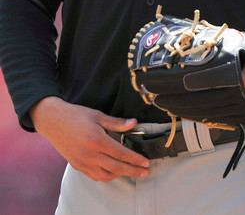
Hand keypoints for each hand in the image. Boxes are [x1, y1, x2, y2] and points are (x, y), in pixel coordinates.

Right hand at [30, 97, 149, 181]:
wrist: (52, 120)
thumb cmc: (75, 115)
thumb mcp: (97, 115)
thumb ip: (116, 122)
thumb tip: (134, 123)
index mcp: (97, 140)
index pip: (121, 154)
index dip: (135, 159)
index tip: (146, 162)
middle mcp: (90, 154)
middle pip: (116, 168)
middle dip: (132, 171)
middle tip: (144, 172)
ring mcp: (82, 162)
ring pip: (105, 175)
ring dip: (120, 175)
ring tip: (130, 171)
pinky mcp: (76, 165)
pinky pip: (94, 176)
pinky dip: (106, 176)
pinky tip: (112, 172)